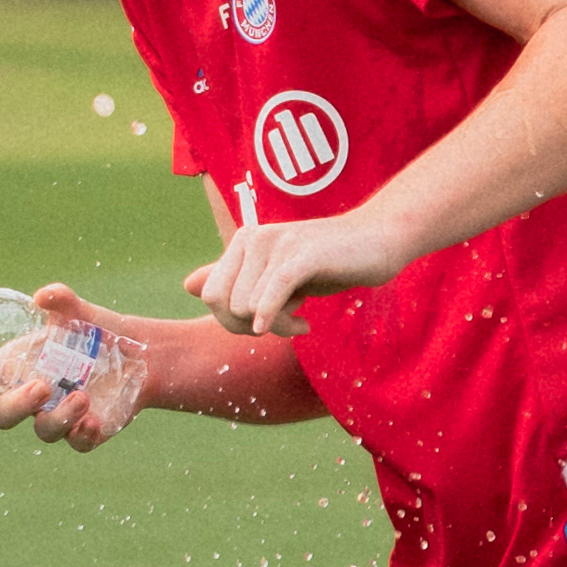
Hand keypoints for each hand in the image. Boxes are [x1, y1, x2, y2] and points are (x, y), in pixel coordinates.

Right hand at [0, 284, 146, 448]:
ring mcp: (57, 416)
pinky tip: (93, 422)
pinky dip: (82, 436)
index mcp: (18, 365)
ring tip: (82, 397)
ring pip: (44, 431)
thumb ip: (61, 300)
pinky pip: (78, 444)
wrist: (138, 353)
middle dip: (16, 405)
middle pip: (3, 415)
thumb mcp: (79, 312)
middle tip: (41, 386)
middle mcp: (32, 396)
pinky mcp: (87, 431)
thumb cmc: (94, 331)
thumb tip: (43, 296)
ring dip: (59, 417)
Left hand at [183, 214, 409, 336]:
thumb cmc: (329, 261)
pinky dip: (275, 316)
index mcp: (242, 242)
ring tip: (302, 322)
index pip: (212, 297)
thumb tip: (188, 286)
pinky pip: (273, 292)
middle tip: (286, 326)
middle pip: (225, 306)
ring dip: (278, 327)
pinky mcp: (302, 254)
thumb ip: (234, 280)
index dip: (232, 322)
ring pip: (250, 306)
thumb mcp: (277, 274)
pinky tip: (301, 326)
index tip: (265, 324)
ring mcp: (276, 243)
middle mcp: (252, 238)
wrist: (378, 239)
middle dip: (250, 328)